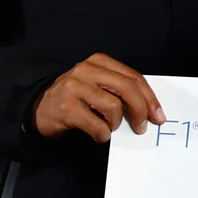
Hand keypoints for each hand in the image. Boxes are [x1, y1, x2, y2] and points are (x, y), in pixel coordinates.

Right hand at [33, 53, 163, 142]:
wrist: (38, 108)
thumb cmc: (75, 98)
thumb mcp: (97, 85)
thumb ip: (119, 89)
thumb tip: (150, 109)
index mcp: (99, 62)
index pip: (133, 78)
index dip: (150, 97)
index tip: (158, 114)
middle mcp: (86, 70)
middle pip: (127, 88)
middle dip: (141, 110)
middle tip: (142, 126)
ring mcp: (74, 87)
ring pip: (113, 107)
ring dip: (116, 123)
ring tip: (110, 128)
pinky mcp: (65, 107)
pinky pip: (96, 124)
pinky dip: (102, 134)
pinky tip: (99, 135)